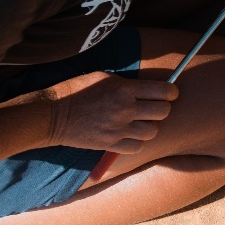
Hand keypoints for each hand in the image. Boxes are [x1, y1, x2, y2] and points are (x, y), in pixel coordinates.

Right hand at [19, 71, 178, 152]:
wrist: (52, 115)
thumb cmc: (78, 90)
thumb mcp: (105, 77)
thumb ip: (129, 84)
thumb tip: (151, 88)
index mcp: (125, 89)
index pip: (164, 91)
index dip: (171, 92)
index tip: (170, 93)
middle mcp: (125, 109)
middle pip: (163, 112)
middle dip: (162, 108)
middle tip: (154, 107)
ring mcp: (118, 128)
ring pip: (153, 131)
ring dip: (149, 126)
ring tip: (140, 121)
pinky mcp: (110, 144)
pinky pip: (137, 146)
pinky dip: (137, 141)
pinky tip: (129, 134)